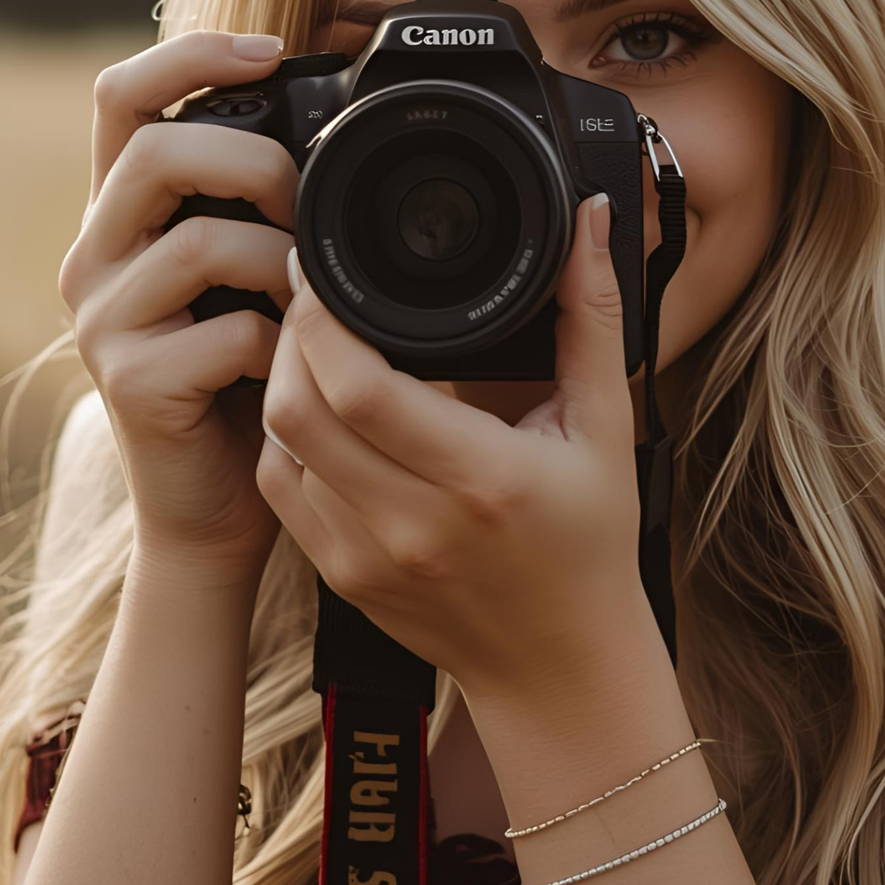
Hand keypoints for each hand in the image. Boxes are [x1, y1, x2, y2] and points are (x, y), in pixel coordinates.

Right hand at [57, 29, 299, 589]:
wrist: (217, 505)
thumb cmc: (246, 378)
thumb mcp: (247, 275)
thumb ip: (258, 208)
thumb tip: (330, 136)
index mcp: (124, 215)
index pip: (121, 95)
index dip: (189, 54)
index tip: (270, 49)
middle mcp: (96, 256)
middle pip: (155, 153)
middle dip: (255, 164)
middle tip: (307, 208)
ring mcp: (105, 322)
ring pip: (199, 243)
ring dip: (283, 263)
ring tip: (313, 299)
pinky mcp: (133, 386)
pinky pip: (228, 334)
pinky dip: (283, 342)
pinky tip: (293, 364)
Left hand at [256, 193, 646, 695]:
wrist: (561, 667)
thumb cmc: (590, 544)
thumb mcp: (606, 426)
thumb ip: (593, 315)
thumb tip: (588, 217)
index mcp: (481, 479)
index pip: (362, 388)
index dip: (322, 317)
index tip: (322, 267)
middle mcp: (411, 524)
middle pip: (297, 409)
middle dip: (289, 334)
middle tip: (310, 291)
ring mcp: (365, 558)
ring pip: (278, 445)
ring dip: (282, 381)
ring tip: (310, 339)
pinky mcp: (340, 577)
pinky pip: (281, 487)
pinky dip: (284, 435)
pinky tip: (314, 406)